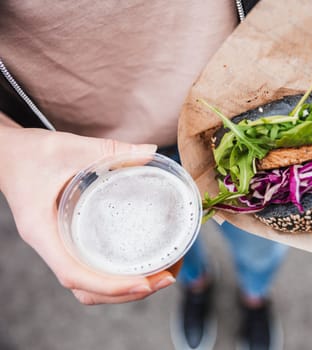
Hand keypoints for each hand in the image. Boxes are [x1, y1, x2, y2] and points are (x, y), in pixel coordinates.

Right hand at [0, 127, 180, 304]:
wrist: (8, 155)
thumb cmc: (30, 153)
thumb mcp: (71, 148)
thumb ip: (111, 150)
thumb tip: (151, 152)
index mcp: (43, 231)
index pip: (74, 275)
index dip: (111, 286)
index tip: (145, 283)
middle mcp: (51, 246)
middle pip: (88, 291)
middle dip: (129, 292)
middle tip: (168, 277)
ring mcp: (60, 247)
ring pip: (90, 286)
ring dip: (126, 289)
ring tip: (163, 274)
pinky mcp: (69, 242)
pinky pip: (91, 270)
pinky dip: (117, 276)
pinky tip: (144, 265)